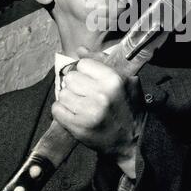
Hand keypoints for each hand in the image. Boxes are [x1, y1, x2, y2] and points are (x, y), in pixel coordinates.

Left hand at [51, 51, 142, 171]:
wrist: (133, 140)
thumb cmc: (130, 106)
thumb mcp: (126, 80)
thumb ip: (102, 62)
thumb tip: (80, 49)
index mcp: (113, 79)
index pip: (83, 64)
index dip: (86, 71)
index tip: (91, 79)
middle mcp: (101, 94)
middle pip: (70, 78)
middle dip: (76, 84)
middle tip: (85, 93)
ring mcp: (88, 112)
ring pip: (62, 93)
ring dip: (69, 98)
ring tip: (81, 104)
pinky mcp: (78, 128)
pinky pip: (57, 110)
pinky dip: (62, 111)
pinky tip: (74, 113)